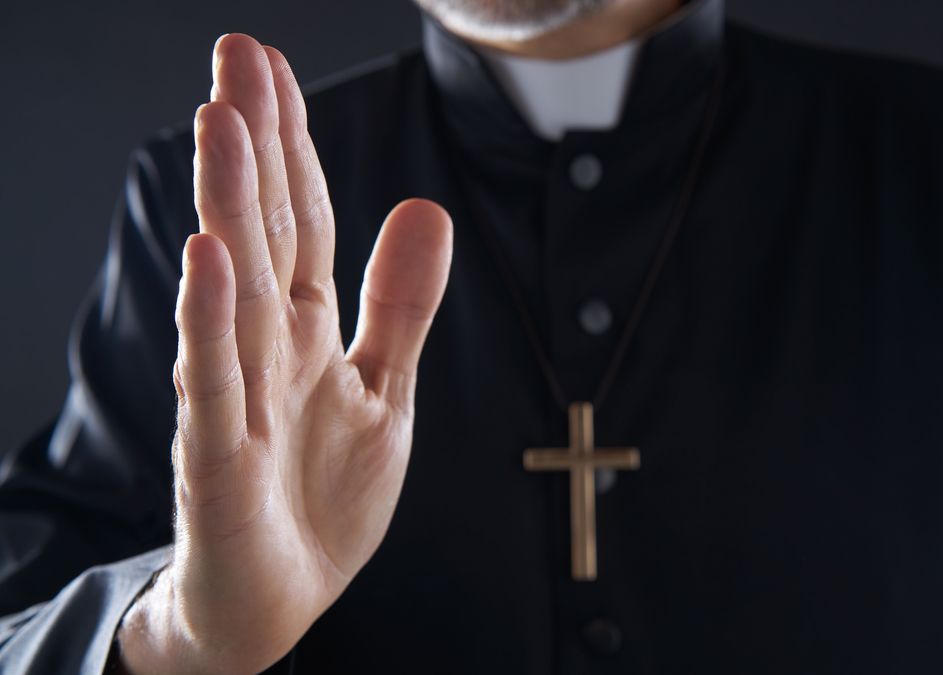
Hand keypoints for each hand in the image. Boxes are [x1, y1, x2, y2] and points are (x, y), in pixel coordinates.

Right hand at [116, 34, 451, 673]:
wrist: (279, 599)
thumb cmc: (321, 496)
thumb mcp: (385, 390)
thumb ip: (400, 305)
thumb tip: (425, 207)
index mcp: (307, 331)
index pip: (303, 220)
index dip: (294, 145)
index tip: (272, 66)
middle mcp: (266, 350)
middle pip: (263, 234)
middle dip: (254, 145)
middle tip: (236, 56)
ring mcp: (238, 400)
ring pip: (236, 290)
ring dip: (231, 207)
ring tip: (221, 122)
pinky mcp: (220, 459)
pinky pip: (217, 382)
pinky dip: (214, 319)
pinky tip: (209, 255)